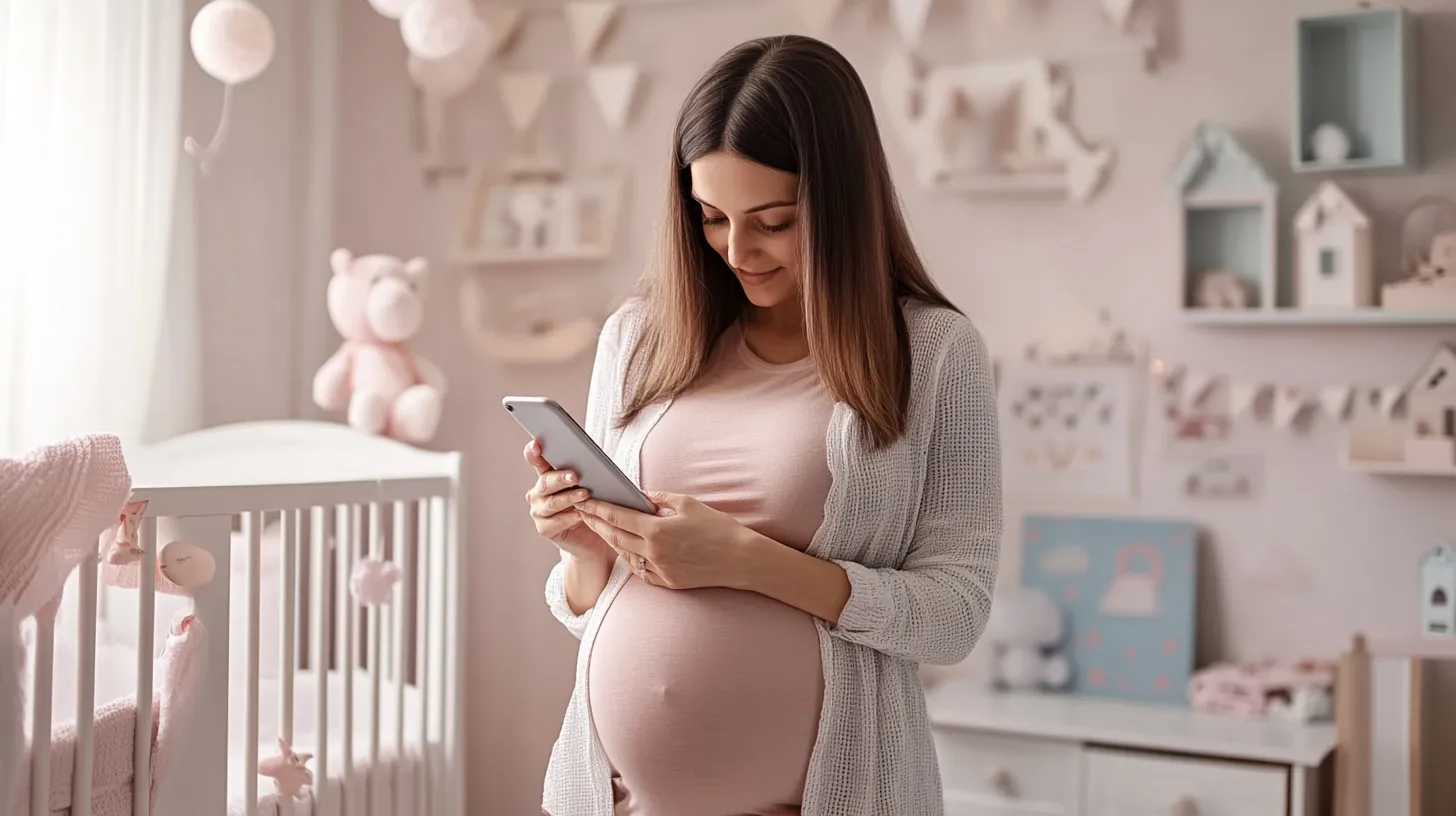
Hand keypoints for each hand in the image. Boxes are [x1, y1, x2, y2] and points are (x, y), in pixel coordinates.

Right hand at [522, 439, 609, 561]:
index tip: (536, 444)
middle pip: (545, 482)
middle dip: (560, 478)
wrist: (592, 538)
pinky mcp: (544, 528)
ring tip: (584, 495)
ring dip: (568, 498)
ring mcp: (539, 511)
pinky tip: (580, 515)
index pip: (536, 460)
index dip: (533, 452)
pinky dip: (569, 518)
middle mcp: (538, 492)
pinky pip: (555, 522)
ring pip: (551, 502)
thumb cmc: (592, 506)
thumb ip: (585, 474)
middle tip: (575, 476)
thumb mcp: (590, 486)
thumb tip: (593, 461)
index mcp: (547, 476)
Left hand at [576, 492, 751, 589]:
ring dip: (613, 541)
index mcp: (656, 531)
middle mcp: (653, 553)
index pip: (617, 517)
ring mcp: (659, 570)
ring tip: (603, 529)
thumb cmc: (718, 527)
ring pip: (625, 556)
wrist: (741, 559)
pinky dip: (632, 559)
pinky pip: (641, 571)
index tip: (585, 501)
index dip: (597, 508)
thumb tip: (640, 495)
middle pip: (614, 537)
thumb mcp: (688, 504)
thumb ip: (659, 499)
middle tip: (584, 513)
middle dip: (597, 523)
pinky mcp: (667, 583)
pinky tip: (629, 550)